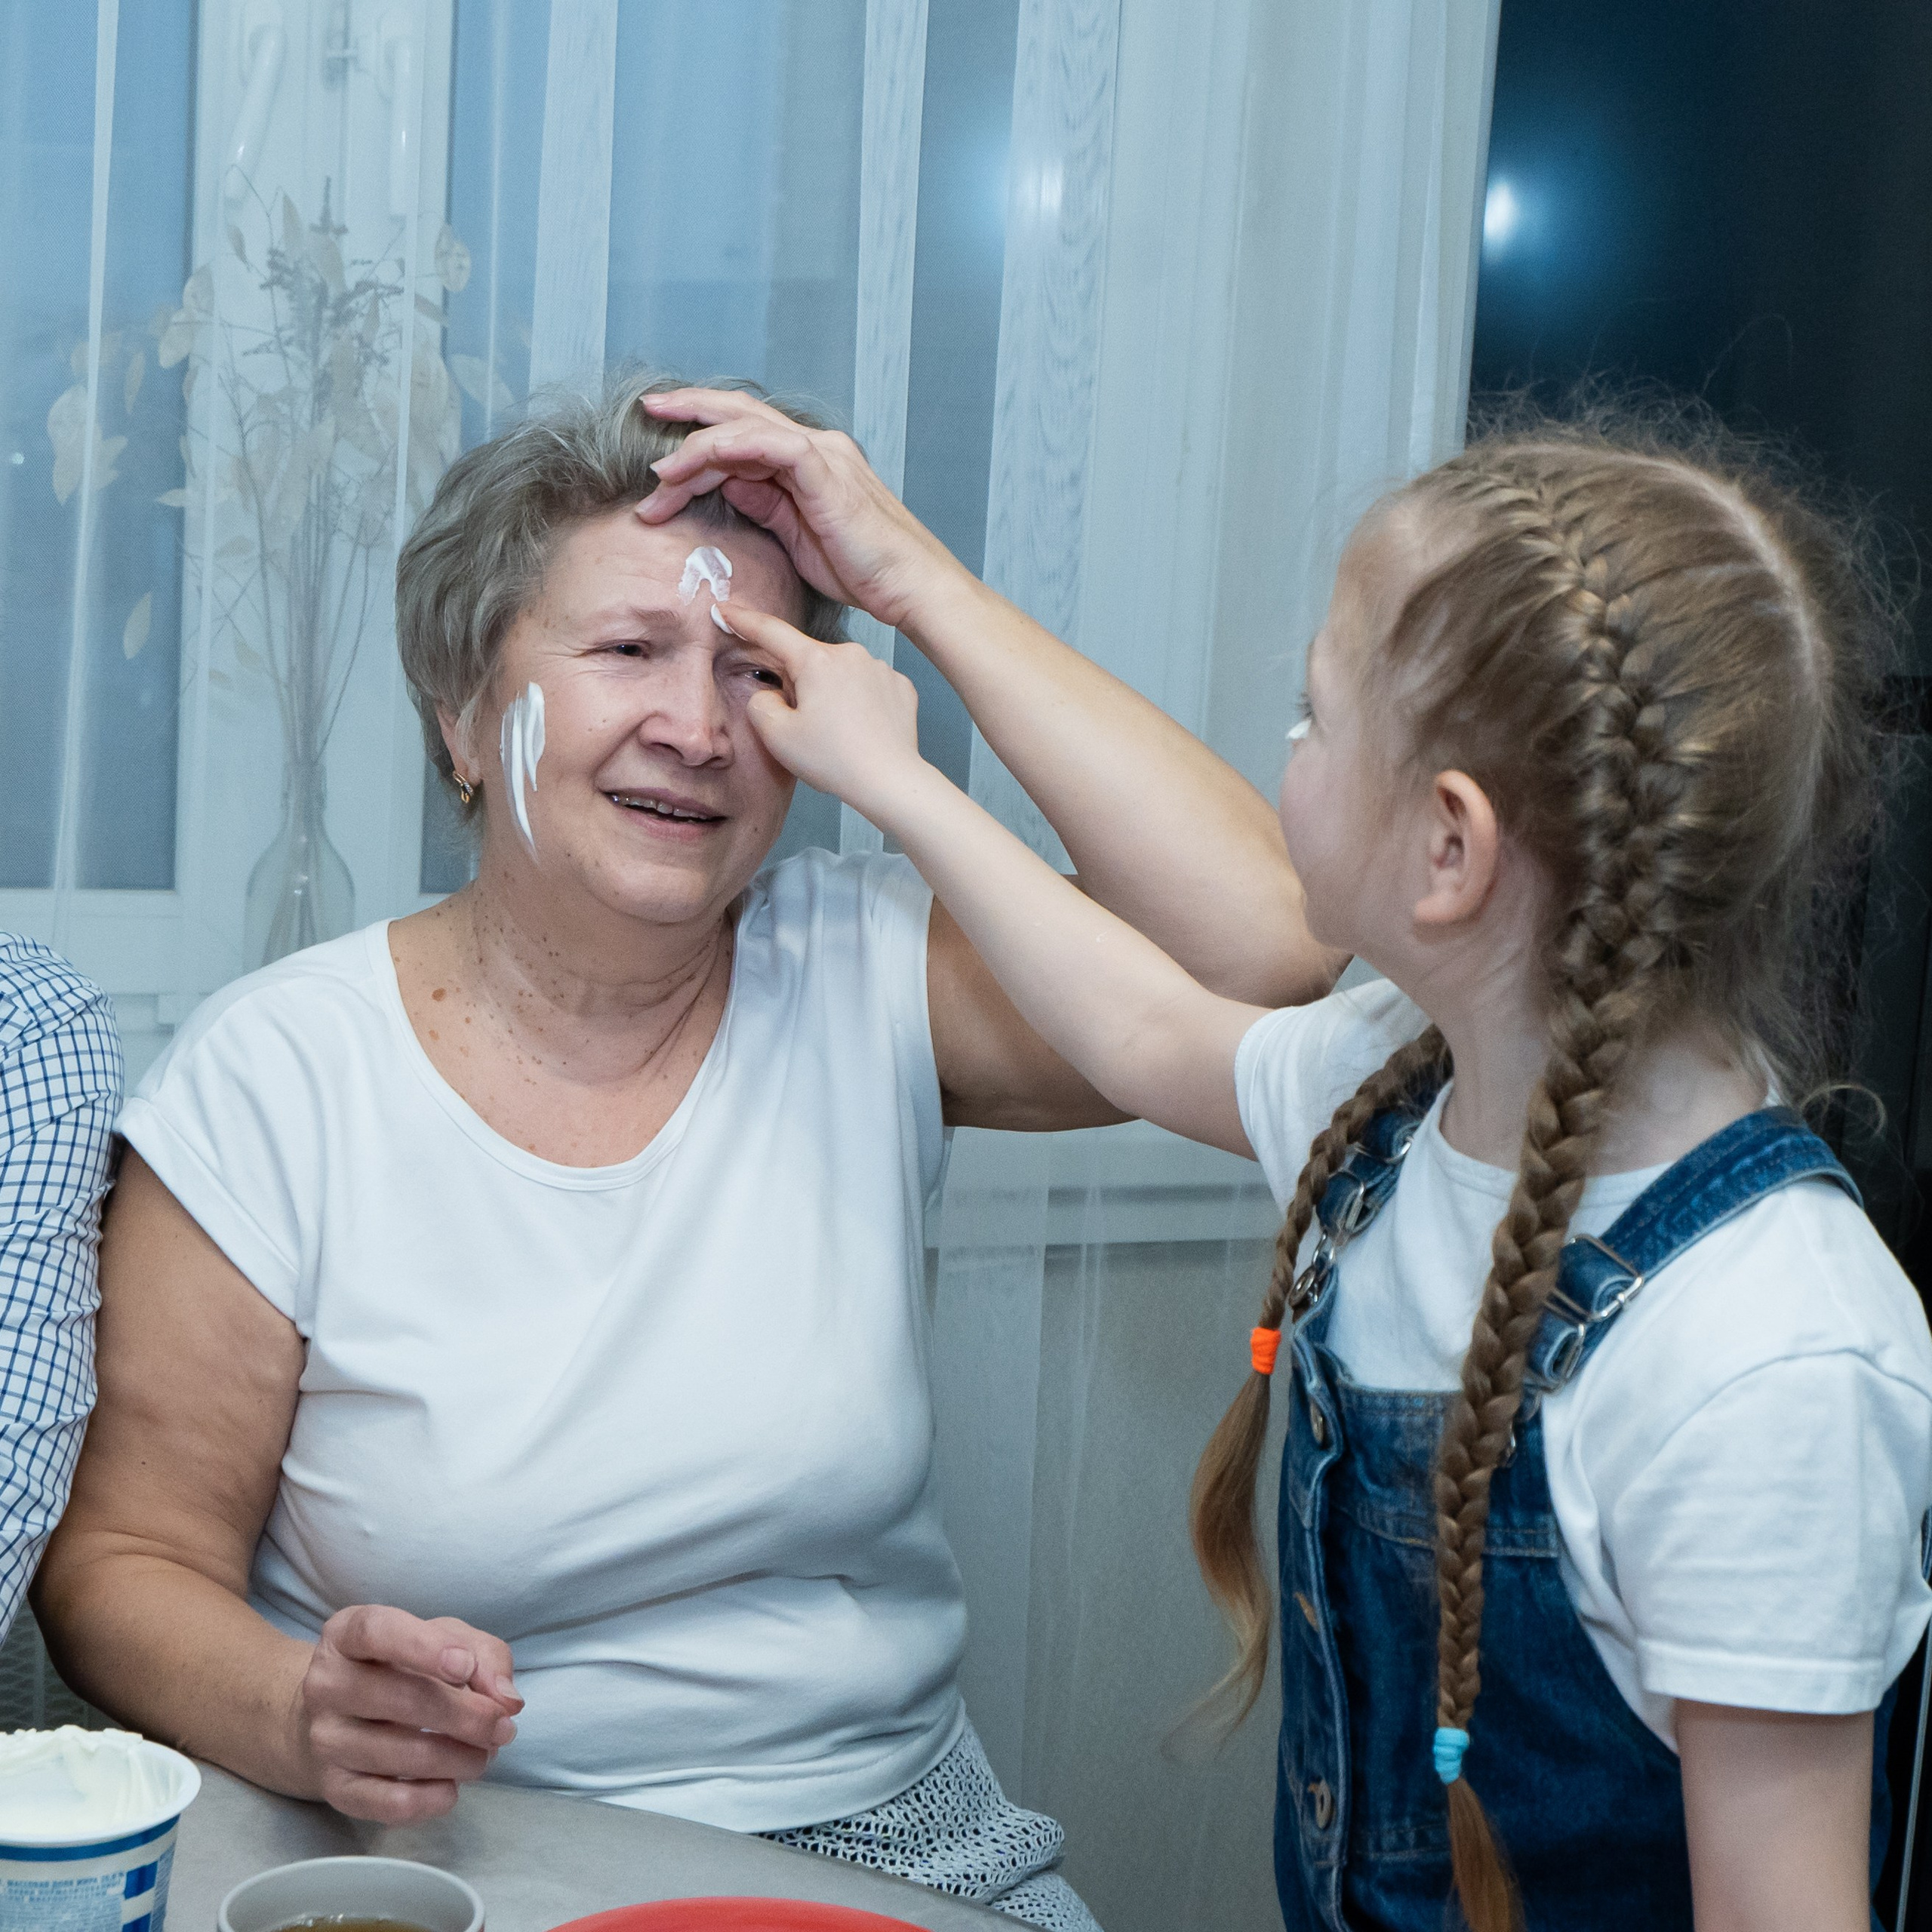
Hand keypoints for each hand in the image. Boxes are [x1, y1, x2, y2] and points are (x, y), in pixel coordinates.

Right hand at [295, 1604, 523, 1822]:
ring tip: (485, 1755)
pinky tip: (453, 1787)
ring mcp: (325, 1738)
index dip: (424, 1647)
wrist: (340, 1715)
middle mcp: (326, 1684)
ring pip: (399, 1754)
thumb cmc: (403, 1665)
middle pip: (399, 1698)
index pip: (377, 1632)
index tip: (466, 1666)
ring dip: (458, 1759)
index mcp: (347, 1633)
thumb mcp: (446, 1639)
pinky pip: (385, 1802)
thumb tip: (506, 1701)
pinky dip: (430, 1799)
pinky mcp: (333, 1787)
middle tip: (503, 1728)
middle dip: (466, 1716)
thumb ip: (484, 1656)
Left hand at [636, 388, 964, 631]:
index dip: (699, 438)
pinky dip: (724, 447)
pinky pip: (766, 442)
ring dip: (694, 446)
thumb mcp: (797, 538)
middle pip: (739, 413)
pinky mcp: (824, 469)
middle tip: (646, 409)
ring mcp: (820, 453)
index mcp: (807, 462)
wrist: (909, 586)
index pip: (744, 435)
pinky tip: (693, 463)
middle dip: (688, 410)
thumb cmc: (863, 572)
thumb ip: (764, 507)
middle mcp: (813, 446)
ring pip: (743, 426)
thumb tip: (727, 489)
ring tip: (658, 473)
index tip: (660, 458)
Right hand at [723, 604, 928, 825]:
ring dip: (832, 694)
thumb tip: (771, 693)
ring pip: (841, 674)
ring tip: (838, 733)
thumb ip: (760, 703)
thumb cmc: (834, 760)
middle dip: (801, 685)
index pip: (771, 632)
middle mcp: (851, 653)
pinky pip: (869, 686)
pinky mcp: (901, 686)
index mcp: (816, 660)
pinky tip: (862, 729)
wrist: (890, 782)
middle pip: (810, 661)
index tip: (725, 610)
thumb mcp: (777, 735)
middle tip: (806, 725)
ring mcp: (880, 668)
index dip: (743, 620)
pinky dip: (860, 702)